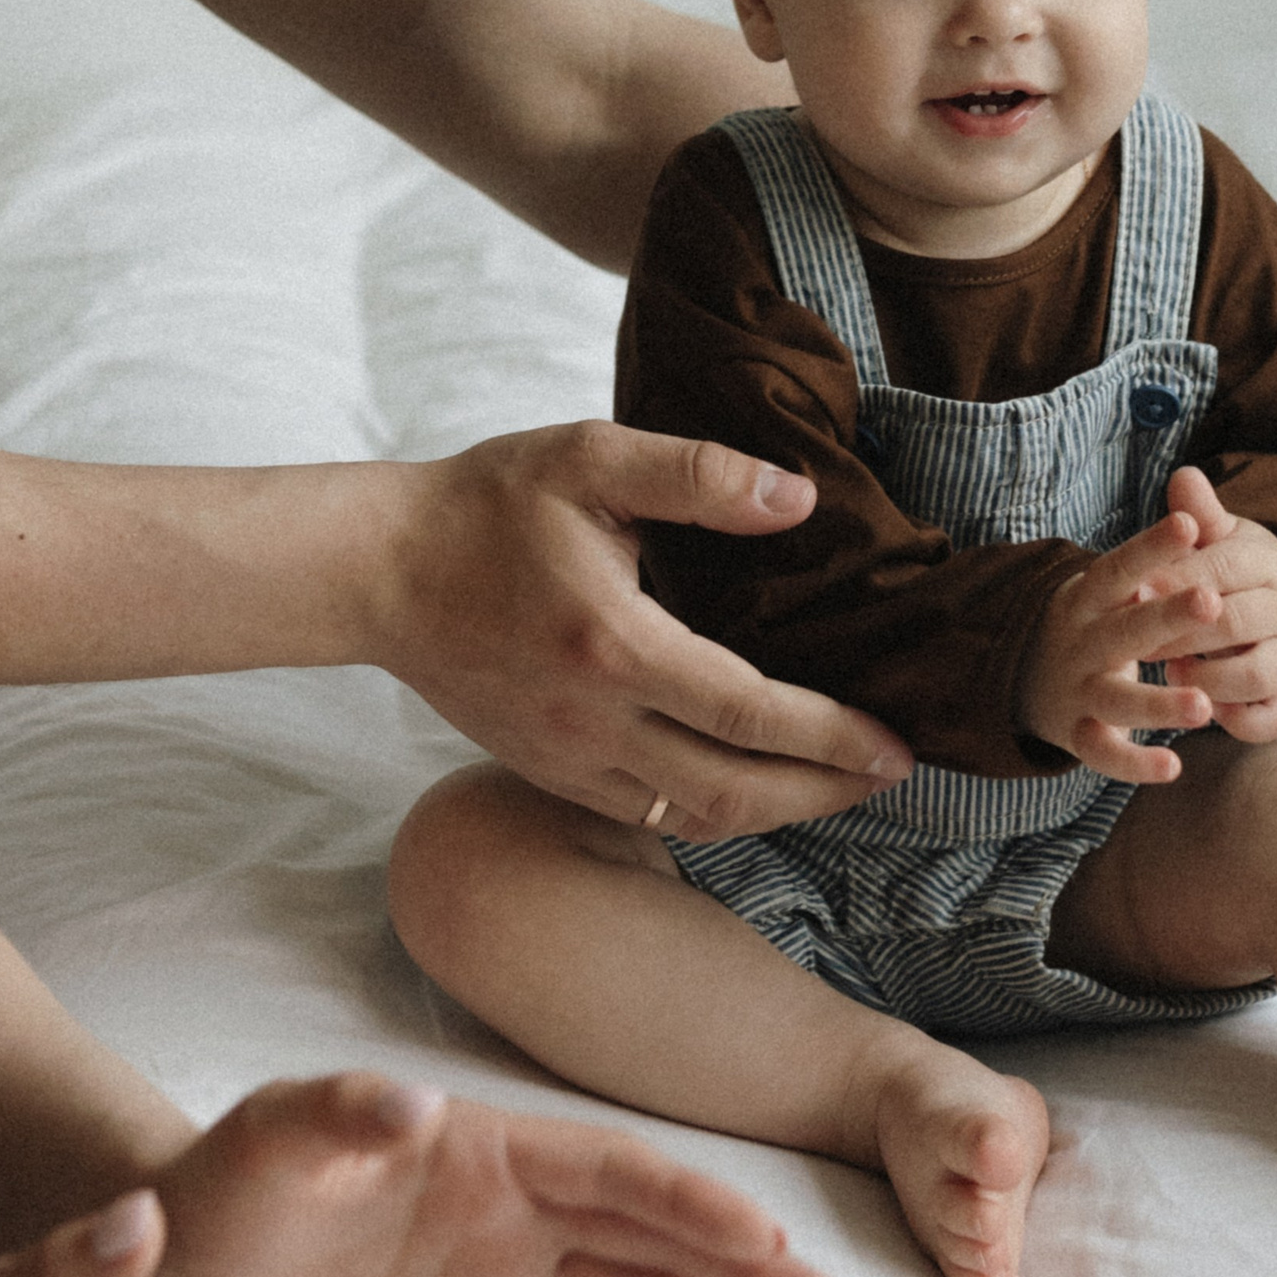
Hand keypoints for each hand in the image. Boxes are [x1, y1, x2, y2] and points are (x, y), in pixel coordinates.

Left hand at [142, 1070, 855, 1276]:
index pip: (613, 1176)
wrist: (184, 1251)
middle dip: (747, 1272)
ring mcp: (510, 1263)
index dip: (692, 1207)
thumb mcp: (273, 1141)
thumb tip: (412, 1101)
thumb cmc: (225, 1182)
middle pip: (655, 1235)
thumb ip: (341, 1118)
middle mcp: (517, 1200)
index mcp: (486, 1146)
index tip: (770, 1243)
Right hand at [375, 422, 911, 837]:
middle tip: (891, 776)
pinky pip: (649, 818)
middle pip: (735, 791)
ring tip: (839, 787)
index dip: (833, 736)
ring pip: (694, 819)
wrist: (381, 571)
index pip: (748, 712)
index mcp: (612, 643)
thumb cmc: (487, 504)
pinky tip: (754, 787)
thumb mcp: (590, 457)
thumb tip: (797, 499)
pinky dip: (715, 814)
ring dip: (778, 814)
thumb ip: (697, 472)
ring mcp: (566, 758)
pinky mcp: (548, 773)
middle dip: (825, 792)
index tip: (895, 742)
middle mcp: (591, 719)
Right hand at [1020, 512, 1224, 781]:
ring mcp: (1077, 691)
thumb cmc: (1088, 623)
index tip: (1190, 524)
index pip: (1119, 568)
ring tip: (1203, 706)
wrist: (1019, 676)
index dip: (1151, 547)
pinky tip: (1173, 766)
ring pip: (1115, 699)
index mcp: (1087, 599)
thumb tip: (1191, 481)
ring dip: (1157, 703)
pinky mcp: (1077, 734)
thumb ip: (1154, 549)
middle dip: (1165, 617)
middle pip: (1123, 630)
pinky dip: (1134, 764)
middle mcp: (1080, 643)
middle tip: (1211, 602)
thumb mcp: (1107, 586)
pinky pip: (1103, 753)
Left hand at [1147, 468, 1276, 741]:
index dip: (1176, 580)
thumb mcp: (1217, 538)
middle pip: (1235, 623)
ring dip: (1207, 678)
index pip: (1220, 570)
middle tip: (1140, 642)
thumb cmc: (1230, 572)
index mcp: (1266, 563)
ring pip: (1256, 674)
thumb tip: (1183, 476)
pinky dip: (1238, 720)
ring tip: (1172, 672)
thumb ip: (1197, 514)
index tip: (1135, 589)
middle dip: (1182, 634)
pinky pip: (1274, 719)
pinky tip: (1204, 710)